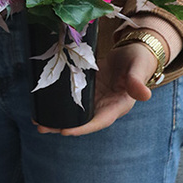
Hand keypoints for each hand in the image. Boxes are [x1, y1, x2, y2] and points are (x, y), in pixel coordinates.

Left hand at [35, 41, 157, 136]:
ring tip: (37, 119)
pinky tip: (45, 99)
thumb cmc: (139, 60)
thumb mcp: (138, 68)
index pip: (99, 120)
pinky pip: (73, 94)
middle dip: (62, 125)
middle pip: (82, 119)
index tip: (65, 131)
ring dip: (58, 115)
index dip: (83, 127)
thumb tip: (145, 95)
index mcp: (118, 105)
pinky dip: (60, 99)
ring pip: (75, 109)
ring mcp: (95, 96)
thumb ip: (137, 81)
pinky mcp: (89, 85)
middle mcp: (104, 104)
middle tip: (41, 127)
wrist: (135, 50)